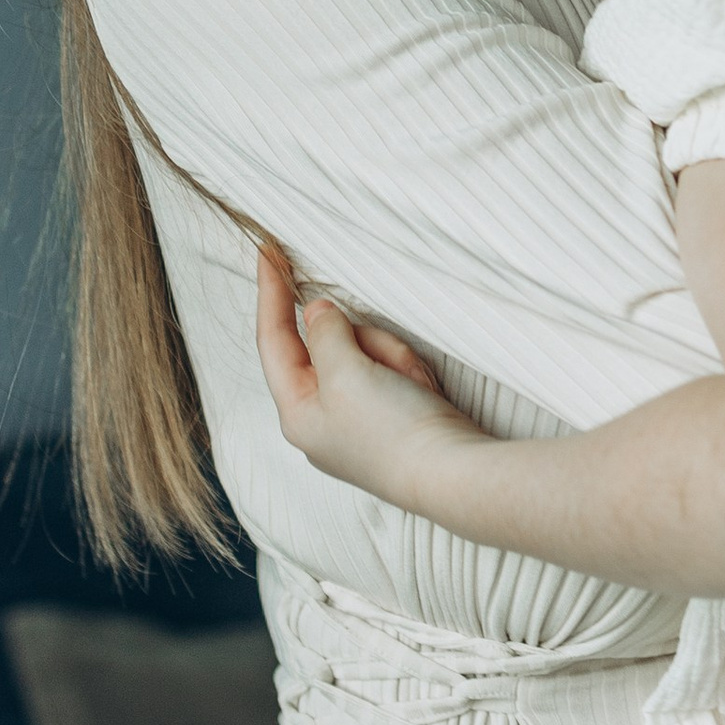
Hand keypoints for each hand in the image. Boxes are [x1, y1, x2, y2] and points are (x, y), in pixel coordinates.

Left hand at [254, 242, 475, 503]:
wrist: (456, 474)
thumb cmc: (394, 431)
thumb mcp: (347, 372)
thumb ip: (325, 333)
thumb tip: (317, 312)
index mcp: (297, 414)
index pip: (273, 340)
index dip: (270, 293)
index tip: (268, 250)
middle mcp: (322, 420)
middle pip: (330, 346)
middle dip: (363, 340)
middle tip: (386, 360)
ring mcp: (359, 423)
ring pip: (366, 354)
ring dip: (391, 356)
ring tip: (412, 384)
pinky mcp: (394, 421)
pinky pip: (393, 371)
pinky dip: (407, 371)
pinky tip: (423, 392)